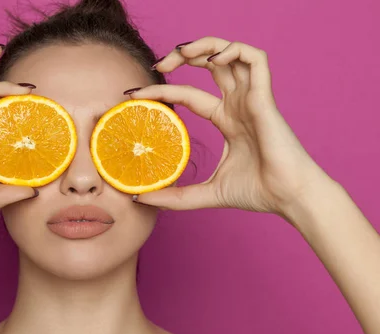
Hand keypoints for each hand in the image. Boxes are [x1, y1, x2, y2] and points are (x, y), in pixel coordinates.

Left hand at [131, 36, 330, 215]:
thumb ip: (175, 197)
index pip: (187, 95)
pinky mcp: (266, 96)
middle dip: (181, 57)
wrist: (288, 197)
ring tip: (179, 53)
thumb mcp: (205, 194)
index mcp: (226, 120)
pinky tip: (213, 59)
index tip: (134, 94)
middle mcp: (238, 104)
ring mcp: (252, 98)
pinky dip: (234, 50)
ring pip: (229, 53)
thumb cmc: (257, 193)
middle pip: (208, 65)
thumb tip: (140, 199)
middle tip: (158, 65)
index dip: (162, 90)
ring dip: (203, 46)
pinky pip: (255, 58)